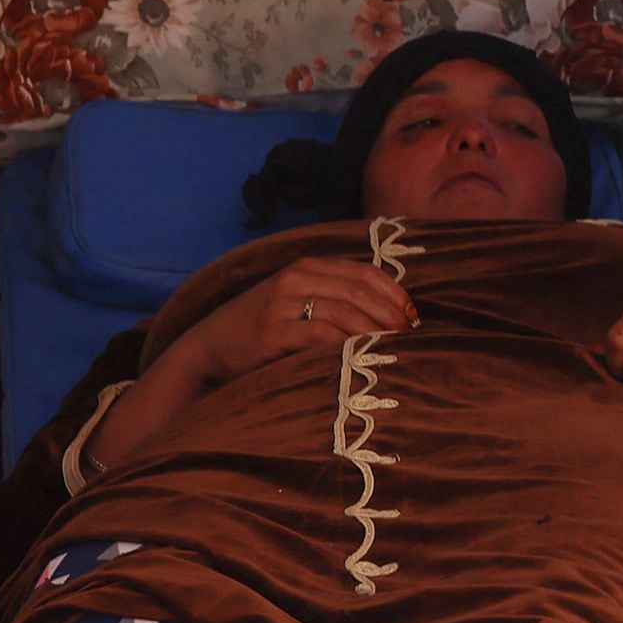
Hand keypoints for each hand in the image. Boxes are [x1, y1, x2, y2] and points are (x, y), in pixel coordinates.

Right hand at [190, 255, 412, 382]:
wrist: (210, 346)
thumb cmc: (264, 327)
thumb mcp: (297, 301)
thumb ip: (334, 298)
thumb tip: (391, 313)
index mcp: (307, 267)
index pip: (364, 272)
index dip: (393, 293)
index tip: (412, 315)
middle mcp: (295, 279)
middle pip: (358, 291)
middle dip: (389, 314)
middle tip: (408, 337)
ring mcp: (282, 304)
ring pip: (343, 312)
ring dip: (373, 331)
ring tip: (391, 348)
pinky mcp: (272, 332)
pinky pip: (320, 335)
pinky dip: (345, 344)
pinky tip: (360, 355)